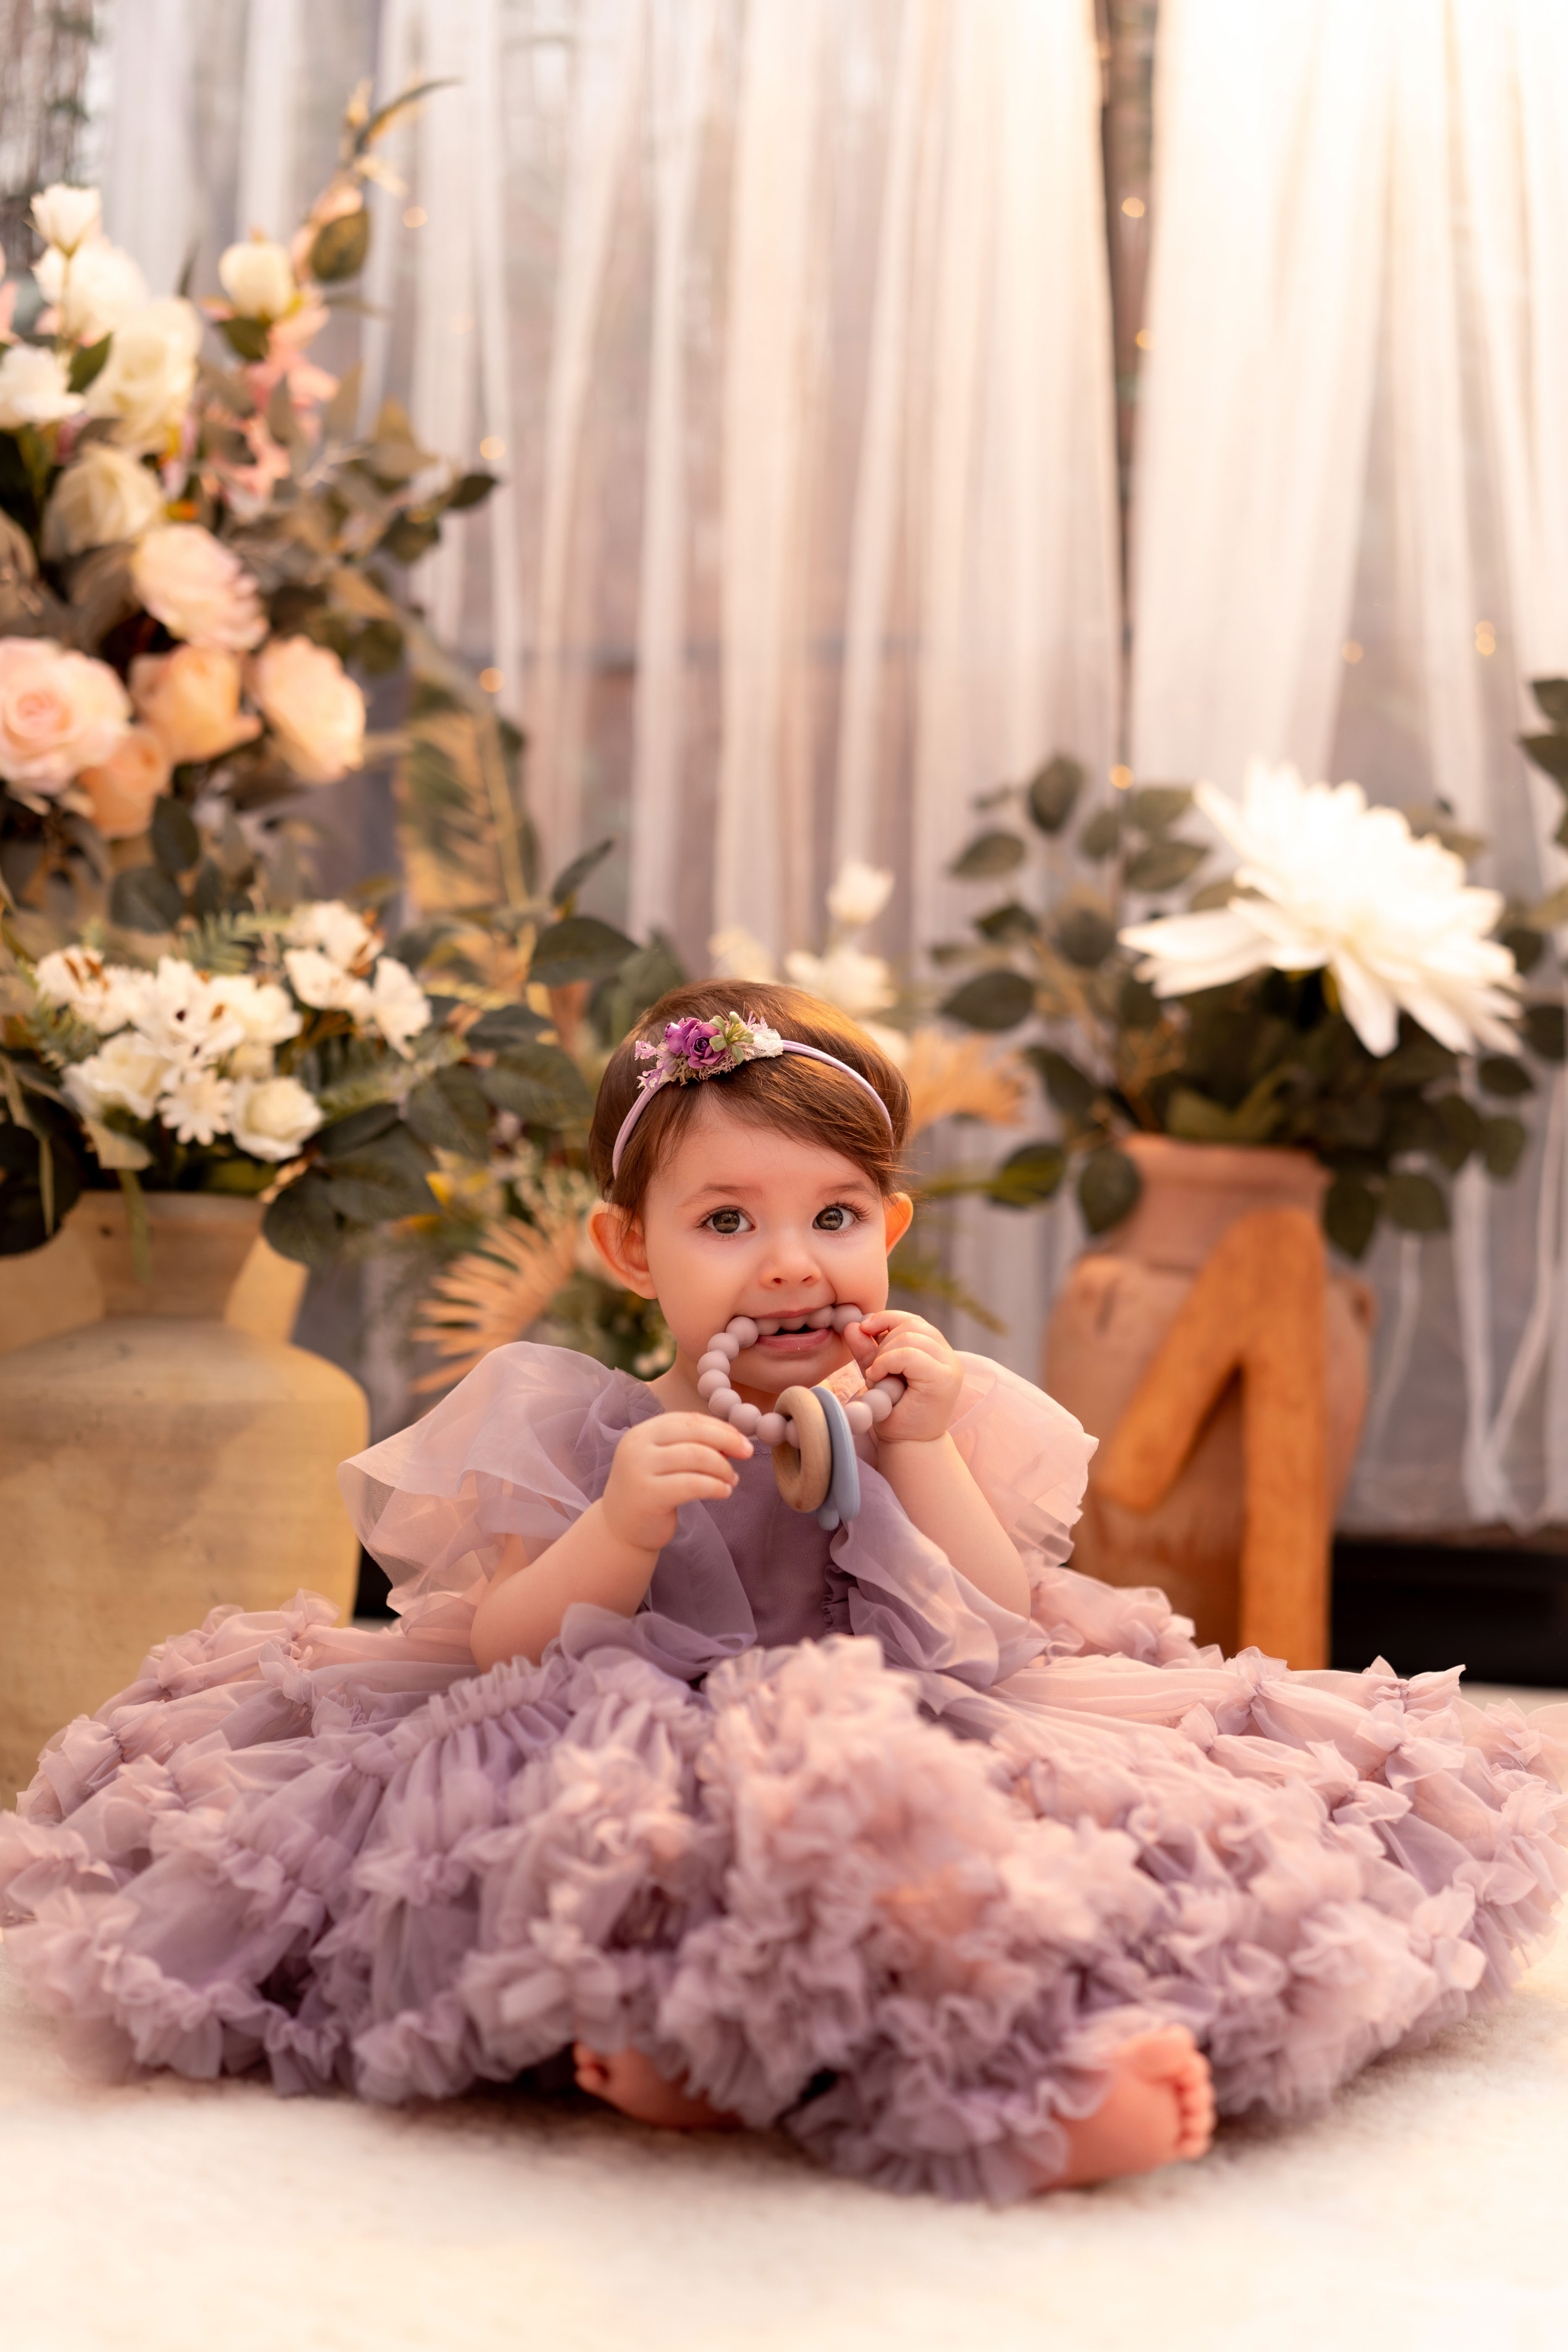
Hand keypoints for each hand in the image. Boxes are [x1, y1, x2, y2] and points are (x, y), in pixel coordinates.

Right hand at [601, 1412, 752, 1552]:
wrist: (620, 1530)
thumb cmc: (650, 1492)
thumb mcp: (665, 1463)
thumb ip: (691, 1447)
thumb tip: (733, 1442)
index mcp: (643, 1432)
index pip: (688, 1420)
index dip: (719, 1427)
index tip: (742, 1439)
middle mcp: (637, 1445)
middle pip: (694, 1433)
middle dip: (727, 1440)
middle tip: (748, 1452)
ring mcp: (640, 1469)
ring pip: (696, 1457)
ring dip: (723, 1467)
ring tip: (732, 1480)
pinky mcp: (648, 1495)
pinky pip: (692, 1484)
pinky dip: (715, 1486)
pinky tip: (724, 1492)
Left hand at [844, 1310, 962, 1444]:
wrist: (908, 1445)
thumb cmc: (894, 1412)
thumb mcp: (877, 1373)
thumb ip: (867, 1349)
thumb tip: (852, 1324)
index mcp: (936, 1351)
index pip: (913, 1320)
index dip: (886, 1318)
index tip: (864, 1327)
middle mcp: (948, 1356)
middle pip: (910, 1325)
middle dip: (883, 1343)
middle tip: (875, 1370)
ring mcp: (949, 1367)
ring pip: (910, 1338)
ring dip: (884, 1355)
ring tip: (878, 1378)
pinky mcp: (944, 1379)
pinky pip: (909, 1355)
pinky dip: (887, 1362)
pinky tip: (878, 1378)